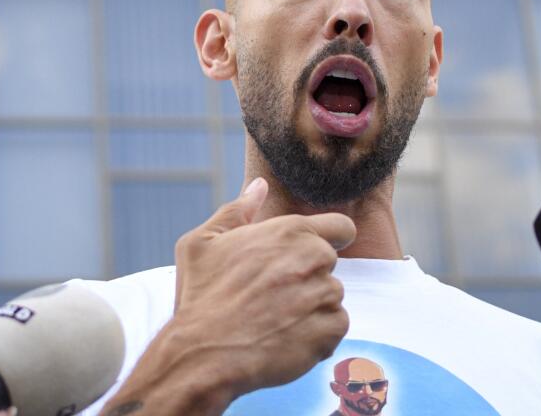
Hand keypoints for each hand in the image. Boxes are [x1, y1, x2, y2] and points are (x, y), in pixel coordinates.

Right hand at [102, 177, 355, 414]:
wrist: (203, 355)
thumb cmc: (200, 297)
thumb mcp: (202, 243)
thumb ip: (237, 210)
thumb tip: (260, 186)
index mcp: (290, 231)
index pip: (341, 227)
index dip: (332, 238)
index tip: (314, 252)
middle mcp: (314, 258)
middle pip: (328, 264)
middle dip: (307, 276)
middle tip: (271, 295)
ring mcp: (325, 294)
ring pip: (330, 297)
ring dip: (310, 308)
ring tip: (272, 320)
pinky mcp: (329, 329)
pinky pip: (334, 327)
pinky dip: (316, 336)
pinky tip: (284, 339)